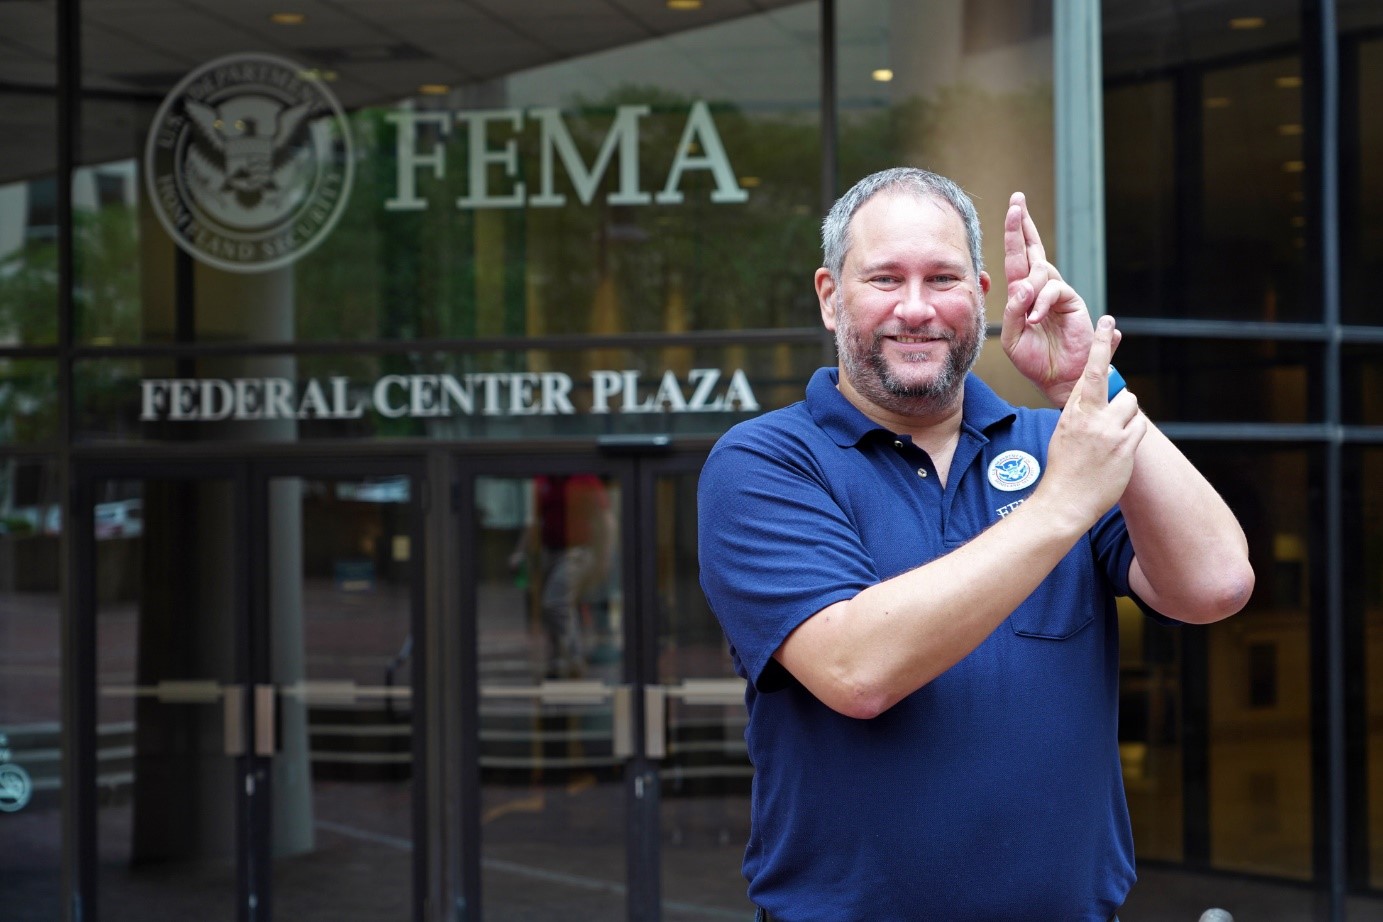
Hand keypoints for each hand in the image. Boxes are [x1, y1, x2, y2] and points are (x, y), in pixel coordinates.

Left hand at [1000, 192, 1110, 405]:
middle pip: (1032, 250)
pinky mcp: (1072, 302)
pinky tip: (1036, 318)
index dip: (1014, 233)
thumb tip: (1021, 287)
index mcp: (1023, 294)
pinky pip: (1054, 290)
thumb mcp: (1013, 337)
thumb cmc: (1034, 360)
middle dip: (1023, 226)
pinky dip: (1042, 303)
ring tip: (1029, 316)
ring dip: (1030, 289)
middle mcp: (1040, 288)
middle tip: (1017, 202)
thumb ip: (1013, 313)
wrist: (1059, 379)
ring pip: (1041, 271)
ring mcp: (1057, 293)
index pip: (1016, 258)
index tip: (1013, 207)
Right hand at [1037, 315, 1145, 527]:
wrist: (1065, 501)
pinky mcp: (1126, 448)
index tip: (1107, 322)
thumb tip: (1095, 395)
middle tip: (1111, 415)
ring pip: (1132, 406)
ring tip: (1113, 439)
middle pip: (1118, 388)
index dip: (1100, 345)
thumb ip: (1081, 412)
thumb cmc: (1063, 468)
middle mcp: (1092, 418)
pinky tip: (1119, 451)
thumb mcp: (1064, 433)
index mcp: (1073, 412)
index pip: (1089, 371)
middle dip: (1119, 396)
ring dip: (1127, 418)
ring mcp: (1110, 433)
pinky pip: (1139, 427)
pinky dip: (1132, 434)